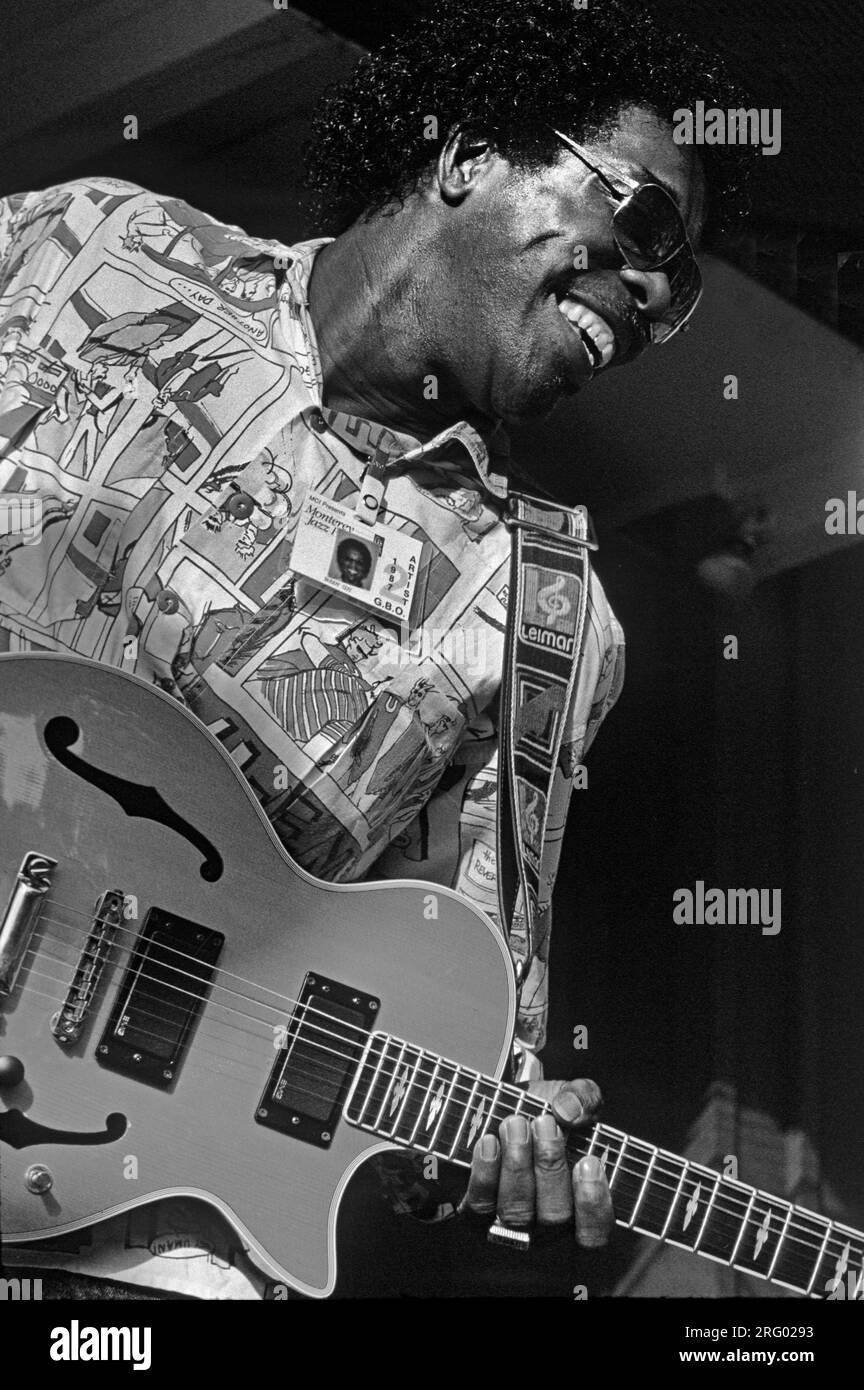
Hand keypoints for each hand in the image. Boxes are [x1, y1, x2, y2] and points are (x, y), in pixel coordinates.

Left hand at [459, 1078, 612, 1247]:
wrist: (508, 1109)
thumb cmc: (550, 1113)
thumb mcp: (574, 1097)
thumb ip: (583, 1098)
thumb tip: (569, 1110)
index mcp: (582, 1207)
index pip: (594, 1232)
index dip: (592, 1203)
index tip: (587, 1162)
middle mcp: (549, 1227)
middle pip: (555, 1217)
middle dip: (550, 1168)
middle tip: (544, 1124)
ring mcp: (513, 1223)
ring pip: (516, 1213)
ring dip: (516, 1167)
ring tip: (515, 1124)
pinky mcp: (478, 1213)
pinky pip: (480, 1205)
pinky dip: (484, 1173)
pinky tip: (488, 1141)